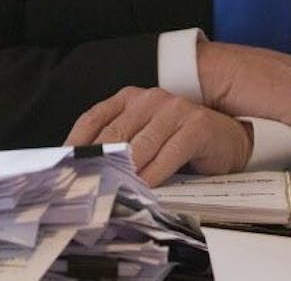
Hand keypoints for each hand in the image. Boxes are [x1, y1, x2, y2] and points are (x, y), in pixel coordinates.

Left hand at [64, 86, 252, 186]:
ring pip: (141, 145)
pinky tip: (146, 188)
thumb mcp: (144, 137)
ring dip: (126, 172)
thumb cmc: (179, 140)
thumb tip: (86, 170)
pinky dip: (155, 174)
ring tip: (112, 191)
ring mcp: (174, 110)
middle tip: (85, 185)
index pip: (94, 118)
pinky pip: (169, 154)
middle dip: (99, 162)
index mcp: (130, 99)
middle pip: (114, 133)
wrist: (227, 138)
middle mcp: (150, 99)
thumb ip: (119, 144)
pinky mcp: (195, 126)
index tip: (64, 165)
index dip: (76, 142)